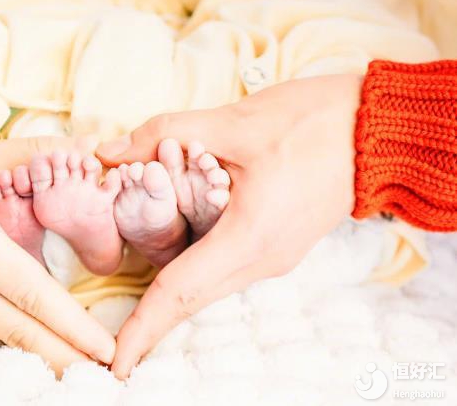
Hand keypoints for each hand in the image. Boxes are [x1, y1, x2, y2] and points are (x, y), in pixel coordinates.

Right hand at [0, 131, 114, 373]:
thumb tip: (88, 145)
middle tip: (104, 373)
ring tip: (77, 365)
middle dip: (62, 355)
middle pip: (15, 327)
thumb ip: (31, 152)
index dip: (69, 324)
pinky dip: (12, 332)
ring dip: (39, 351)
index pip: (28, 291)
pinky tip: (35, 337)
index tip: (103, 348)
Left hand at [97, 74, 362, 377]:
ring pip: (208, 285)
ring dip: (170, 295)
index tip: (117, 363)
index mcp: (250, 237)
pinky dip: (193, 270)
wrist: (377, 130)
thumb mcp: (233, 122)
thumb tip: (107, 153)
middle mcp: (263, 260)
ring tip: (134, 311)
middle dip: (149, 324)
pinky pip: (225, 268)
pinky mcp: (276, 245)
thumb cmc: (313, 121)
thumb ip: (164, 134)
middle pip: (191, 299)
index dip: (143, 329)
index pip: (181, 292)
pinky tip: (173, 256)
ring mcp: (273, 257)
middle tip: (112, 348)